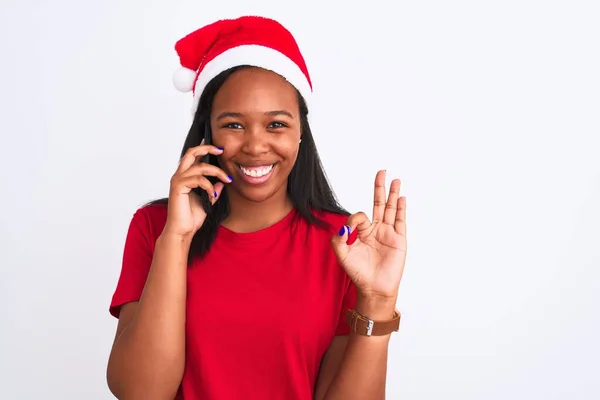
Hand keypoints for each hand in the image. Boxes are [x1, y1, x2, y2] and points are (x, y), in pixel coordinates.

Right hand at [163, 141, 231, 237]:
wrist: (182, 231)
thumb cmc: (191, 218)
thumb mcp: (207, 201)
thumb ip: (213, 191)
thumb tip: (222, 182)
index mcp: (185, 177)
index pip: (194, 157)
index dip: (205, 148)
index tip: (219, 148)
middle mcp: (180, 176)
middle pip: (191, 152)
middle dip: (207, 148)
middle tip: (221, 150)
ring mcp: (177, 180)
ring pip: (199, 166)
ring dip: (216, 171)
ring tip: (227, 179)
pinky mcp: (178, 187)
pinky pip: (198, 179)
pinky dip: (209, 185)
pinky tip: (213, 194)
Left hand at [331, 170, 406, 301]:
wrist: (374, 288)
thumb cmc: (358, 273)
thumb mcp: (342, 255)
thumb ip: (338, 239)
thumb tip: (344, 226)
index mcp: (362, 232)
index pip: (360, 216)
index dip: (354, 219)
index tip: (349, 230)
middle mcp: (376, 230)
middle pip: (378, 204)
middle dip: (379, 188)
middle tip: (381, 172)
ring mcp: (388, 234)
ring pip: (391, 209)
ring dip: (393, 194)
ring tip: (396, 180)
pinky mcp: (399, 240)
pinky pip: (400, 221)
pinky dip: (400, 209)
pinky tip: (401, 198)